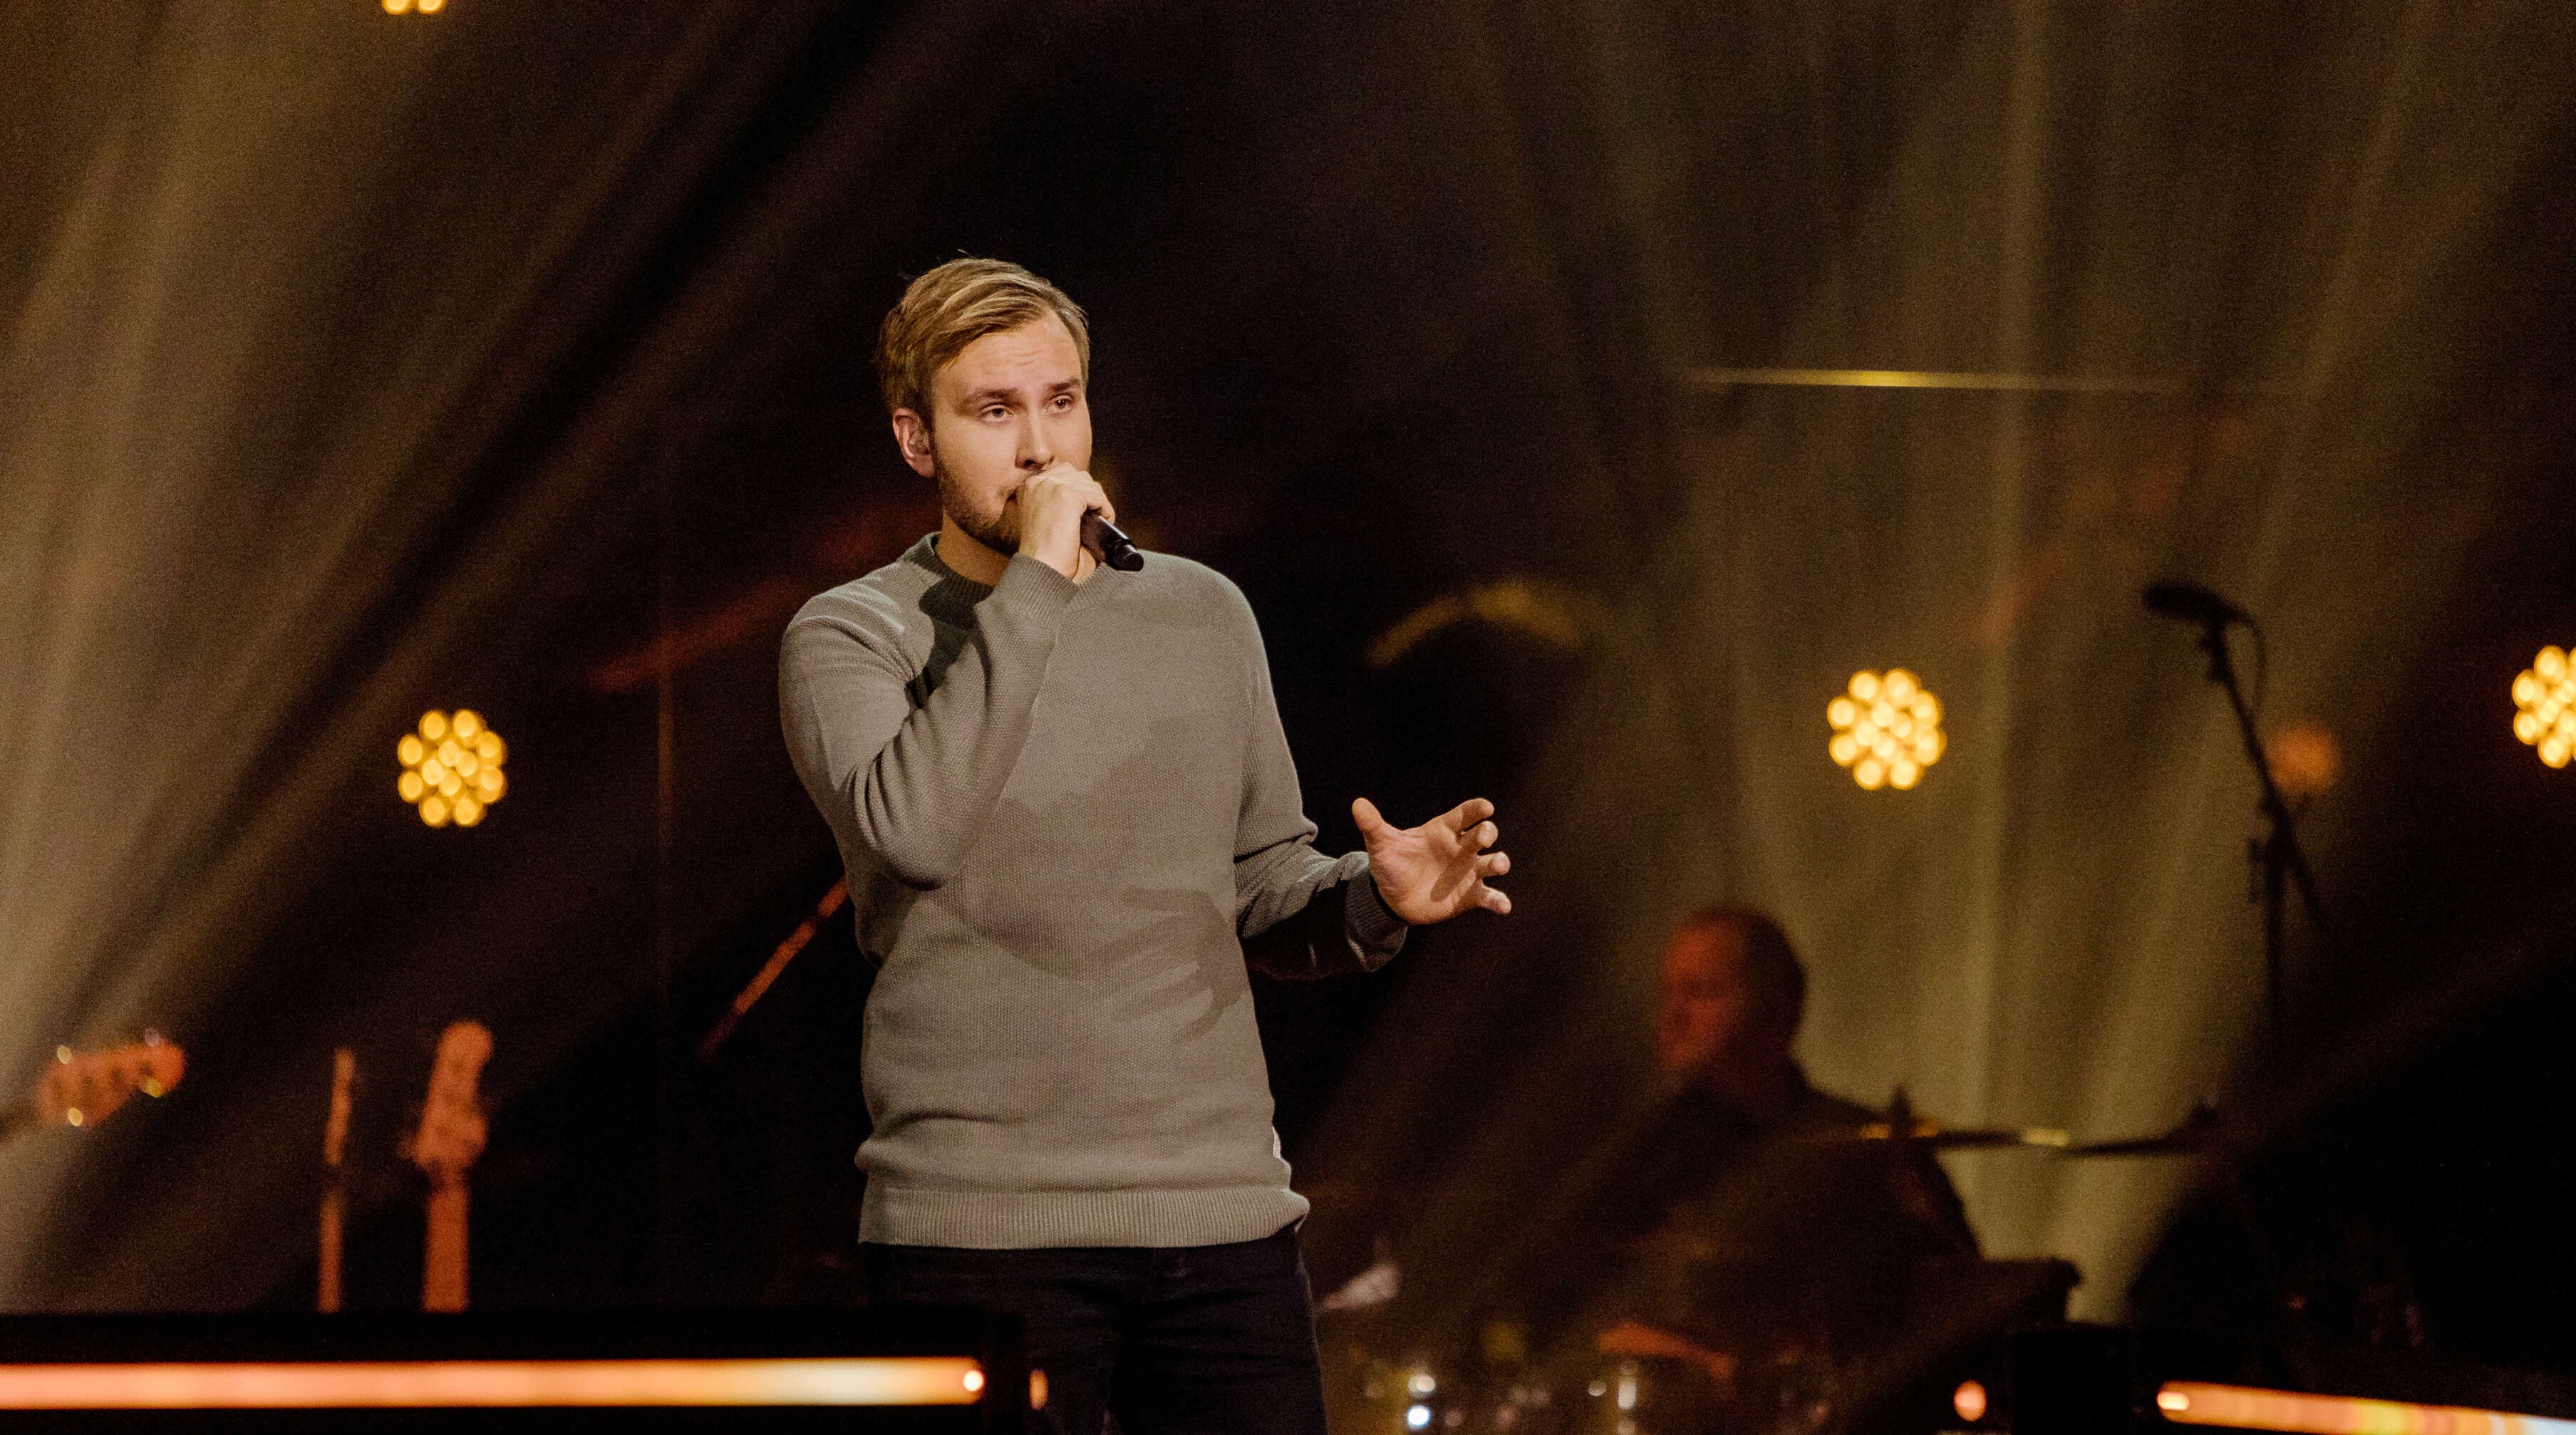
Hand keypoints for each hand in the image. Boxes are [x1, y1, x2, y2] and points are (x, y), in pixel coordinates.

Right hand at [1013, 463, 1111, 579]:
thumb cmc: (1046, 555)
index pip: (1062, 474)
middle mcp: (1036, 482)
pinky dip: (1105, 508)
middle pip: (1076, 475)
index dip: (1079, 490)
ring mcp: (1050, 486)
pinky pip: (1096, 494)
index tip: (1087, 509)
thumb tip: (1089, 495)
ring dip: (1098, 502)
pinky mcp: (1066, 494)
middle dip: (1089, 494)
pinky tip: (1103, 521)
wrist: (1041, 571)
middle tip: (1095, 515)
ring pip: (1088, 483)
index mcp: (1029, 487)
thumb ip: (1065, 503)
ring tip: (1099, 519)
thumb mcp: (1050, 521)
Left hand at [1353, 796, 1510, 923]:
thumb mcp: (1381, 845)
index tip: (1486, 807)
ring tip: (1497, 865)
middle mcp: (1461, 848)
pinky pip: (1489, 897)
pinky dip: (1498, 901)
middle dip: (1488, 833)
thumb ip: (1373, 825)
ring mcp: (1469, 872)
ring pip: (1493, 862)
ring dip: (1499, 862)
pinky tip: (1503, 906)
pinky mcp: (1471, 896)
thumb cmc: (1392, 864)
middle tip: (1483, 836)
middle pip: (1484, 834)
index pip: (1465, 815)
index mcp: (1444, 831)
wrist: (1393, 898)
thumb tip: (1357, 804)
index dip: (1476, 809)